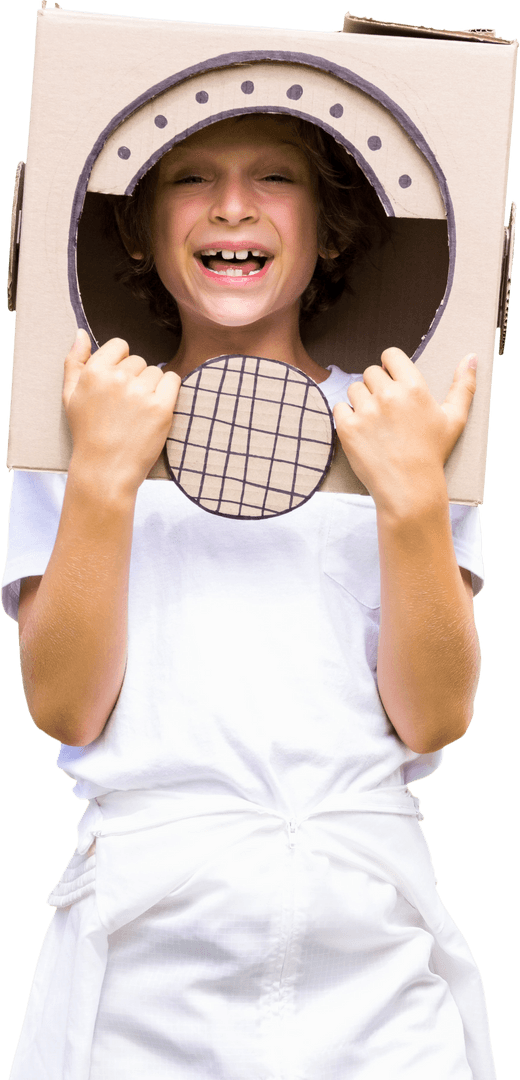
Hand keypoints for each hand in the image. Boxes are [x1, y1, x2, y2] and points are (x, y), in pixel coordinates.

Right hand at [63, 330, 180, 493]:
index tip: (117, 385)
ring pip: (156, 372)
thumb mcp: (70, 396)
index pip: (120, 345)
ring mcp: (141, 393)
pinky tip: (156, 409)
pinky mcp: (162, 408)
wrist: (105, 470)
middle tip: (125, 406)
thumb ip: (74, 362)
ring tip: (138, 412)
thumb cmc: (87, 434)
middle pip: (139, 361)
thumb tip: (81, 333)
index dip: (120, 363)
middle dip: (135, 378)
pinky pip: (173, 381)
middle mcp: (118, 378)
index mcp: (94, 372)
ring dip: (152, 388)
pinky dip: (169, 392)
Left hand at [333, 347, 476, 512]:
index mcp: (413, 387)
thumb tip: (472, 356)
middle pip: (370, 372)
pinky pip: (339, 408)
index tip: (392, 380)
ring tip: (376, 423)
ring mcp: (366, 411)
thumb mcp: (455, 419)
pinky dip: (347, 417)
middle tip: (387, 410)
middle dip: (377, 387)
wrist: (410, 489)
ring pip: (354, 389)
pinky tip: (362, 431)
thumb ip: (464, 385)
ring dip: (361, 401)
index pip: (390, 355)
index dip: (389, 366)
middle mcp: (388, 395)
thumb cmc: (432, 453)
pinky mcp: (348, 428)